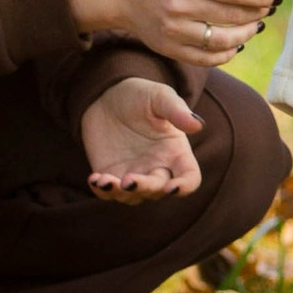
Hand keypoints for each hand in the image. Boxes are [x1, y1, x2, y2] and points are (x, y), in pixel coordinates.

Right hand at [68, 0, 278, 67]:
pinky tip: (236, 43)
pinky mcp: (169, 48)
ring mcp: (173, 30)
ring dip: (247, 34)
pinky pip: (207, 59)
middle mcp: (179, 5)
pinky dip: (228, 53)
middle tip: (267, 10)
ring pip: (223, 41)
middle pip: (232, 16)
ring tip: (255, 26)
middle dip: (257, 13)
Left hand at [83, 76, 203, 198]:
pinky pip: (108, 193)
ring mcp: (134, 174)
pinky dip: (102, 191)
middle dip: (145, 188)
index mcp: (176, 152)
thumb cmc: (140, 95)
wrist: (106, 95)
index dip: (185, 186)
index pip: (189, 177)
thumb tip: (198, 125)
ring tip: (105, 180)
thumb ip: (176, 110)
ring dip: (121, 193)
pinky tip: (95, 179)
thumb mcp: (159, 96)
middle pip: (158, 190)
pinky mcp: (111, 175)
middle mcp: (158, 168)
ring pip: (133, 197)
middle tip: (129, 180)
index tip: (173, 188)